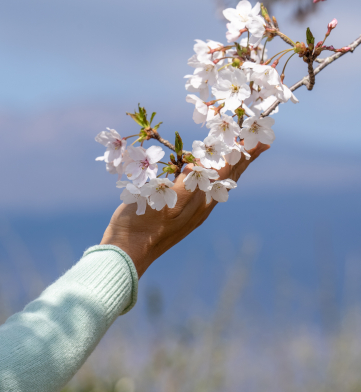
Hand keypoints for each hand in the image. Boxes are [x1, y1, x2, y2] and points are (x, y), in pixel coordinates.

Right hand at [100, 142, 268, 276]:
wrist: (127, 252)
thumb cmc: (141, 224)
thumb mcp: (161, 201)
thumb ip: (184, 185)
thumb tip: (201, 165)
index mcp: (199, 200)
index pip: (227, 170)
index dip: (241, 152)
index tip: (259, 140)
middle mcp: (202, 206)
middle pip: (229, 176)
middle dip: (244, 157)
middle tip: (263, 144)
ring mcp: (193, 211)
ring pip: (219, 183)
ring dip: (232, 166)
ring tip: (242, 154)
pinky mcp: (182, 214)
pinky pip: (206, 189)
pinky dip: (215, 175)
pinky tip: (212, 174)